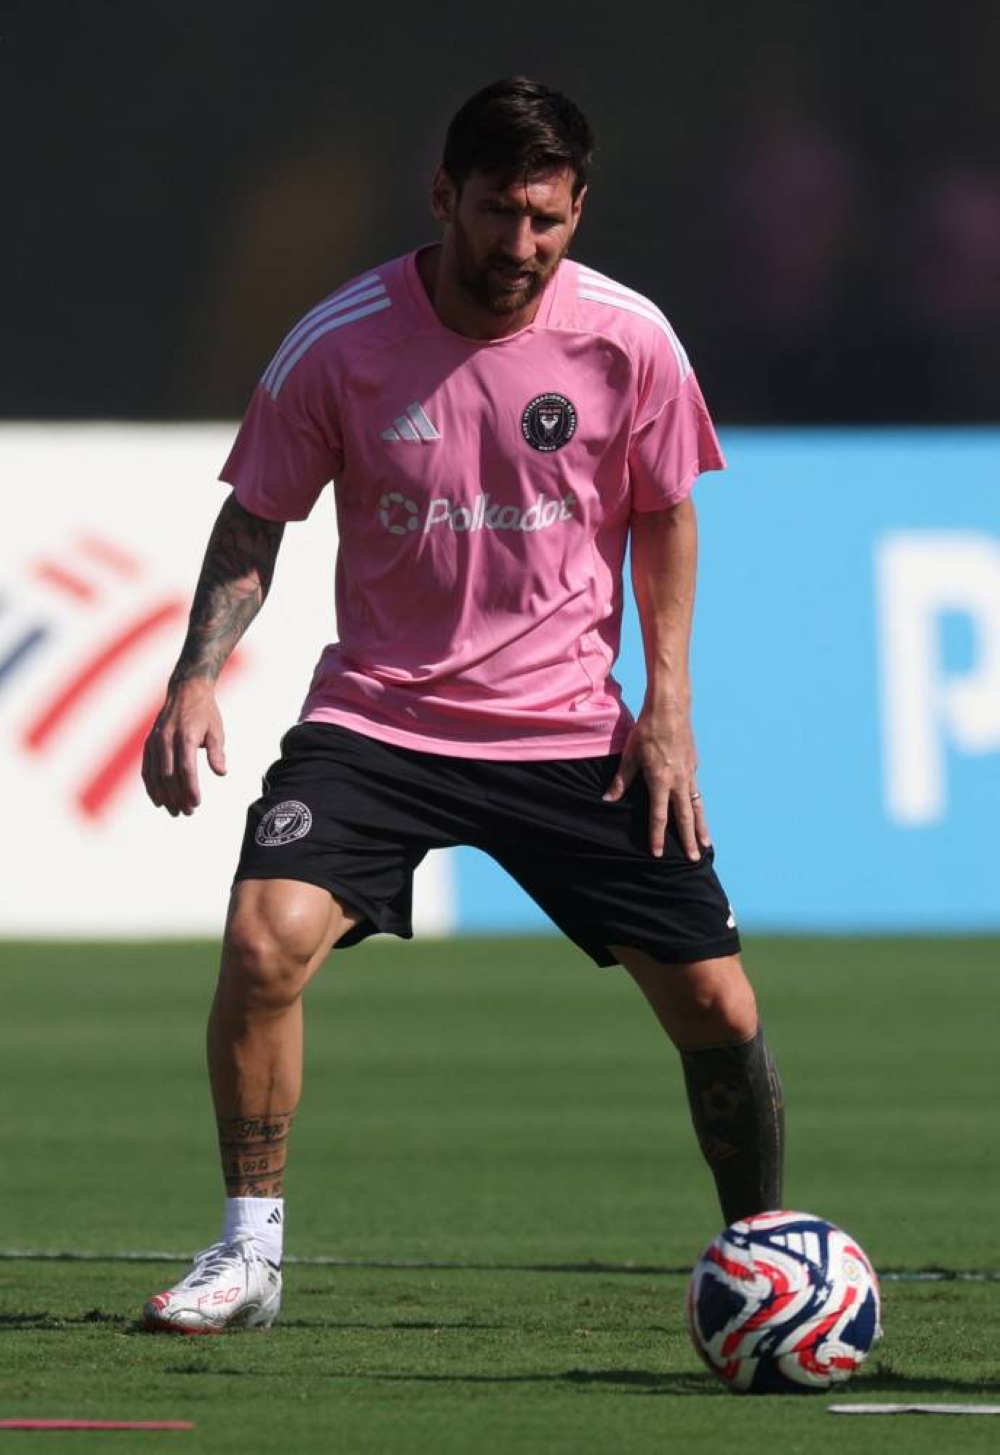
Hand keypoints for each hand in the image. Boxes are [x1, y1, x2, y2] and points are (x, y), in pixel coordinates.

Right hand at [141, 678, 226, 815]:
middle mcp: (166, 739)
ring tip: (174, 811)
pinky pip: (147, 769)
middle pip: (169, 775)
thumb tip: (221, 773)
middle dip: (177, 797)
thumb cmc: (204, 713)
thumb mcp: (216, 730)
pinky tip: (159, 799)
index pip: (186, 768)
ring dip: (164, 795)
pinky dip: (151, 786)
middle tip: (187, 812)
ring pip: (156, 775)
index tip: (196, 804)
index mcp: (186, 735)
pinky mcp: (149, 743)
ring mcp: (155, 741)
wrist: (185, 690)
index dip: (190, 788)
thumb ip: (217, 752)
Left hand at [602, 708, 710, 859]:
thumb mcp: (630, 755)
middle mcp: (678, 780)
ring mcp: (689, 773)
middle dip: (689, 840)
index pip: (659, 815)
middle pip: (685, 817)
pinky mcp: (694, 765)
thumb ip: (621, 780)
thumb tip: (608, 798)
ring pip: (697, 806)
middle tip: (694, 859)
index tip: (658, 853)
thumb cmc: (647, 730)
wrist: (670, 708)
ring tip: (706, 845)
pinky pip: (697, 791)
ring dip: (701, 827)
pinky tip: (699, 813)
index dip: (657, 836)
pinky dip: (699, 806)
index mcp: (660, 780)